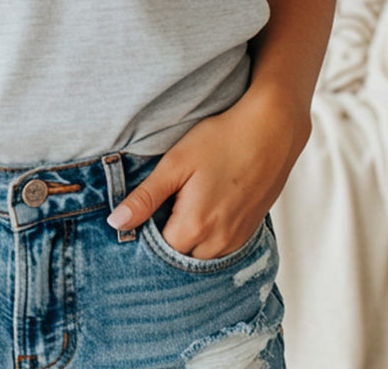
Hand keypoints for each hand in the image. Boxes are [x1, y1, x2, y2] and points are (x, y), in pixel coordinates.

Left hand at [106, 82, 310, 258]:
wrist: (271, 130)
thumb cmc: (220, 140)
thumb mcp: (176, 163)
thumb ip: (145, 197)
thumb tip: (115, 223)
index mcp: (194, 227)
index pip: (157, 251)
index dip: (144, 234)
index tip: (142, 211)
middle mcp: (218, 243)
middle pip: (180, 257)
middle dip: (166, 239)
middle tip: (161, 206)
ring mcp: (237, 239)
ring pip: (201, 256)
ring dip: (188, 240)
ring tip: (182, 205)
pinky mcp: (250, 231)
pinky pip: (221, 248)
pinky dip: (207, 237)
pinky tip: (205, 207)